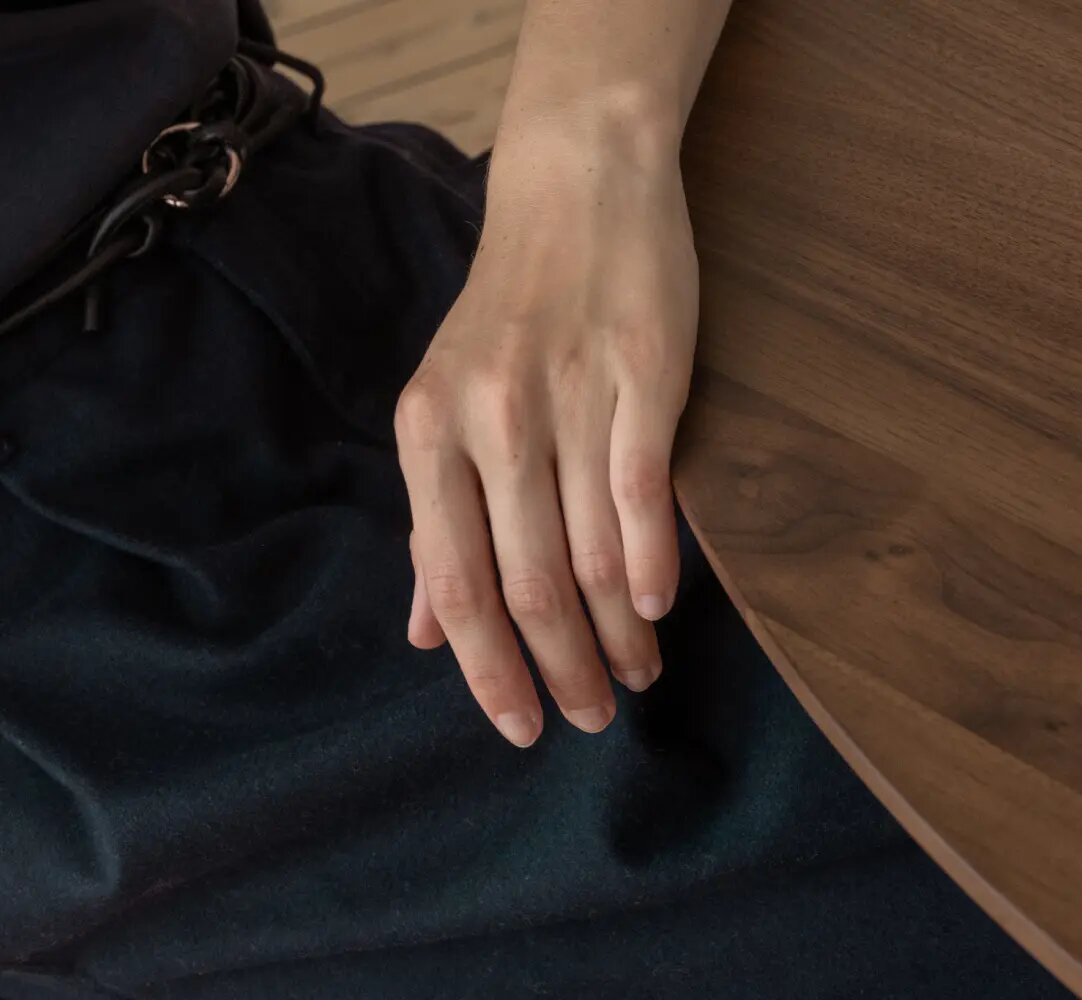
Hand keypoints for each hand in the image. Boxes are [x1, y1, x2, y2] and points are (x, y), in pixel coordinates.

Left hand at [394, 108, 699, 745]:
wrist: (576, 186)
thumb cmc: (508, 315)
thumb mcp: (446, 412)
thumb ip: (437, 524)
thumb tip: (424, 631)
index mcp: (428, 434)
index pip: (455, 585)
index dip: (488, 670)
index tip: (522, 730)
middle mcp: (489, 420)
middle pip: (526, 585)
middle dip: (562, 670)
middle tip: (595, 719)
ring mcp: (566, 397)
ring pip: (591, 554)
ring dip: (617, 634)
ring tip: (637, 675)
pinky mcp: (642, 377)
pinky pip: (643, 496)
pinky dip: (652, 565)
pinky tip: (658, 609)